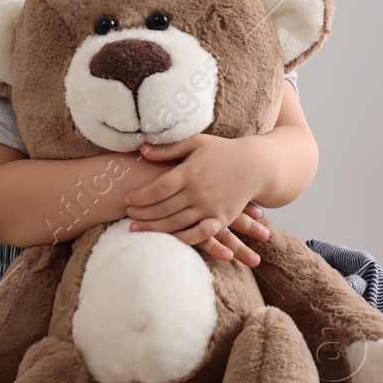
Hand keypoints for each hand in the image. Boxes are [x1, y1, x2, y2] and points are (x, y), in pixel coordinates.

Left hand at [124, 134, 270, 264]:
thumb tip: (141, 149)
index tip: (126, 200)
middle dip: (142, 214)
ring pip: (177, 222)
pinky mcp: (222, 218)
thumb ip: (168, 149)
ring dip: (155, 228)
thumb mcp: (196, 143)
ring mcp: (210, 206)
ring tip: (137, 229)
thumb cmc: (223, 151)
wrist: (256, 165)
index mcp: (190, 172)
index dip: (140, 196)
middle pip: (163, 208)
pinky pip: (200, 233)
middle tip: (127, 216)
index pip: (158, 188)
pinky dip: (184, 239)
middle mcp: (199, 191)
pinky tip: (170, 240)